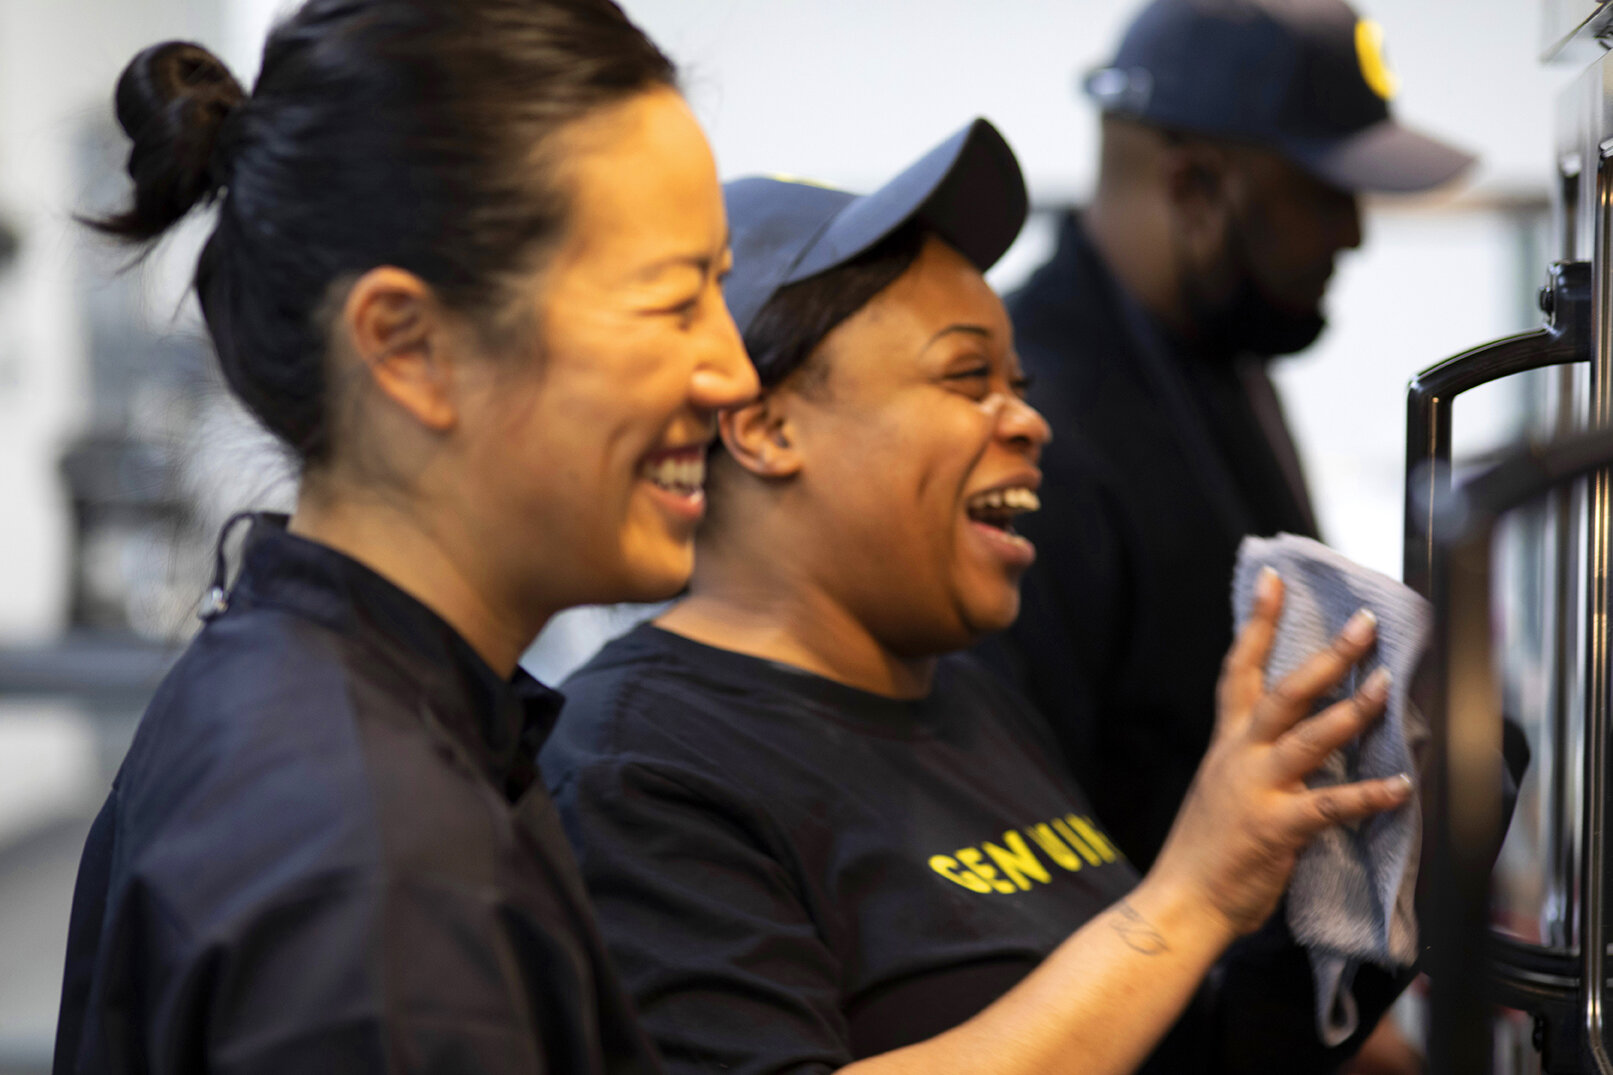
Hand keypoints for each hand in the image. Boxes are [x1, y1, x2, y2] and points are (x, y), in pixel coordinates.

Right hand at [1147, 568, 1412, 939]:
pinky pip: (1329, 806)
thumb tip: (1304, 740)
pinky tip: (1402, 786)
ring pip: (1307, 737)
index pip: (1238, 670)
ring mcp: (1256, 790)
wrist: (1180, 902)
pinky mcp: (1276, 829)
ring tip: (1387, 685)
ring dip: (1351, 711)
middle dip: (1326, 656)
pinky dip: (1368, 796)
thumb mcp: (1223, 789)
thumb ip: (1256, 761)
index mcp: (1226, 745)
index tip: (1274, 581)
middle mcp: (1239, 757)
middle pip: (1283, 692)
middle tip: (1364, 623)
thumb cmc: (1206, 851)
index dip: (1258, 624)